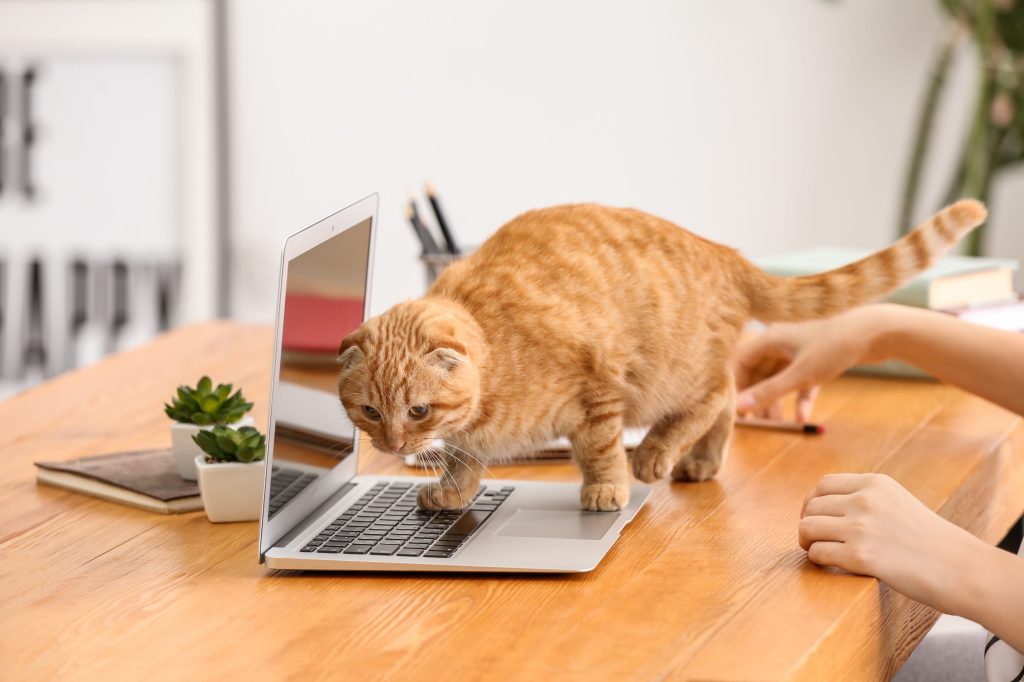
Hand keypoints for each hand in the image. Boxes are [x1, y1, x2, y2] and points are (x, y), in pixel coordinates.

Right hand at [734, 306, 889, 421]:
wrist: (878, 332)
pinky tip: (802, 418)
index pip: (741, 363)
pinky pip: (802, 381)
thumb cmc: (835, 346)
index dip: (737, 386)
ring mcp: (800, 350)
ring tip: (778, 424)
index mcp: (770, 338)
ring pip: (780, 379)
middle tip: (755, 423)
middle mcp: (781, 342)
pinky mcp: (818, 359)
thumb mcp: (799, 374)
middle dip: (757, 397)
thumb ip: (768, 393)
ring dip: (778, 401)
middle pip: (759, 373)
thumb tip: (738, 409)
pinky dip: (800, 398)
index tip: (737, 410)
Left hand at [798, 473, 984, 613]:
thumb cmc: (930, 540)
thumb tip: (822, 505)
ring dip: (808, 542)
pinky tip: (831, 565)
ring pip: (807, 528)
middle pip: (811, 507)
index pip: (823, 485)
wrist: (961, 568)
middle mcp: (865, 500)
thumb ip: (865, 498)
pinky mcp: (861, 556)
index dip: (812, 503)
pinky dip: (818, 560)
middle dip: (808, 524)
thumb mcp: (897, 501)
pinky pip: (818, 553)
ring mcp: (862, 527)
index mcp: (874, 483)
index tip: (815, 517)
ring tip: (818, 551)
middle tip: (815, 539)